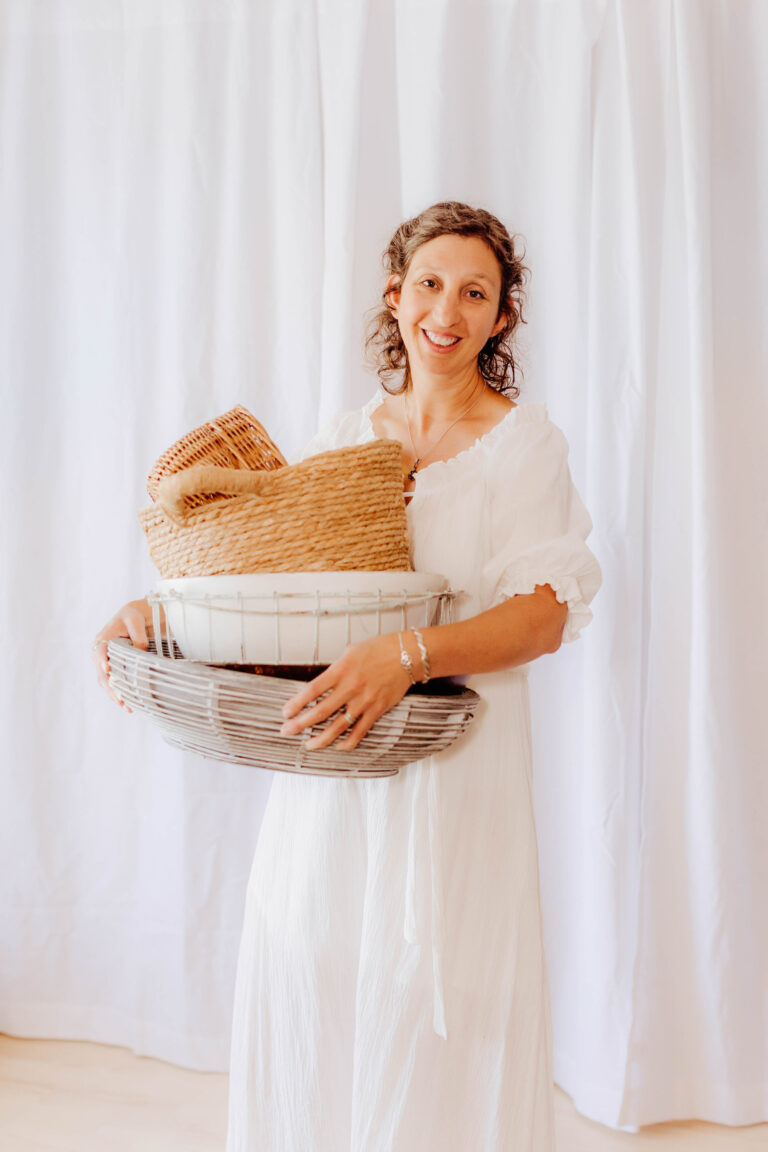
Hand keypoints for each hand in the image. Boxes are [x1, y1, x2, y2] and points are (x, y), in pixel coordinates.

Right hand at [90, 599, 150, 710]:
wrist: (135, 617)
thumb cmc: (134, 616)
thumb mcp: (135, 620)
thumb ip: (137, 635)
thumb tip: (140, 651)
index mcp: (102, 639)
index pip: (100, 651)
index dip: (102, 661)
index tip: (108, 670)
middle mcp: (100, 653)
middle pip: (101, 673)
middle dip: (111, 687)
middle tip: (122, 699)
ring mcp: (105, 662)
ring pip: (106, 682)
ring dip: (115, 695)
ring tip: (127, 707)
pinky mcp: (113, 669)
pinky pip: (113, 683)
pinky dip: (119, 694)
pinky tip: (128, 704)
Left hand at [280, 633, 412, 749]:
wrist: (407, 655)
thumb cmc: (378, 649)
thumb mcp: (350, 651)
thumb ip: (335, 668)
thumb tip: (323, 683)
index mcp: (340, 670)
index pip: (312, 690)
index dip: (296, 704)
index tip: (285, 713)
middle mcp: (350, 687)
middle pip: (320, 711)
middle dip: (300, 724)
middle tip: (286, 732)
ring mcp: (364, 701)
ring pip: (338, 726)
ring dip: (321, 739)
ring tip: (309, 745)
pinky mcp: (377, 710)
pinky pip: (360, 731)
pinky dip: (348, 742)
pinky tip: (337, 746)